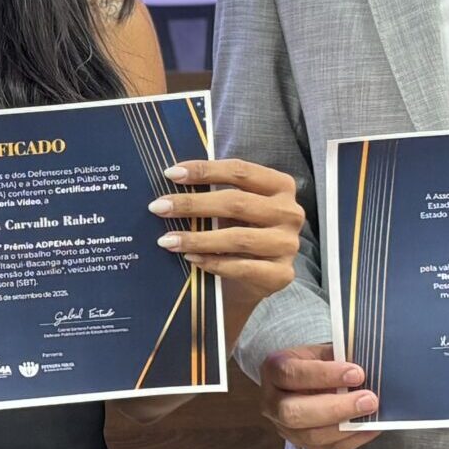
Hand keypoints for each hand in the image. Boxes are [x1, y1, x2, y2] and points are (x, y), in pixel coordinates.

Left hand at [151, 159, 303, 301]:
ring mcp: (288, 244)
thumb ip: (215, 191)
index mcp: (280, 186)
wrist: (255, 278)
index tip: (171, 174)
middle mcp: (289, 213)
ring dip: (197, 238)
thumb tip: (173, 178)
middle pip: (236, 203)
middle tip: (159, 207)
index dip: (205, 170)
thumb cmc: (240, 231)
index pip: (240, 171)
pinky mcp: (281, 274)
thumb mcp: (234, 207)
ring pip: (238, 237)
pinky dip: (213, 262)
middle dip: (193, 204)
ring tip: (167, 239)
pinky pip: (241, 267)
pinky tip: (190, 258)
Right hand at [258, 343, 378, 448]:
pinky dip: (351, 440)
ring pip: (310, 436)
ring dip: (345, 427)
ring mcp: (283, 427)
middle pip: (294, 413)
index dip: (325, 375)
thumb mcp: (321, 351)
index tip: (357, 373)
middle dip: (335, 408)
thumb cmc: (314, 363)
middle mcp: (271, 402)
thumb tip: (367, 368)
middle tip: (368, 400)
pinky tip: (370, 428)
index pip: (292, 374)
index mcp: (273, 370)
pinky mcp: (300, 444)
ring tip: (371, 413)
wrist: (302, 381)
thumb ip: (339, 358)